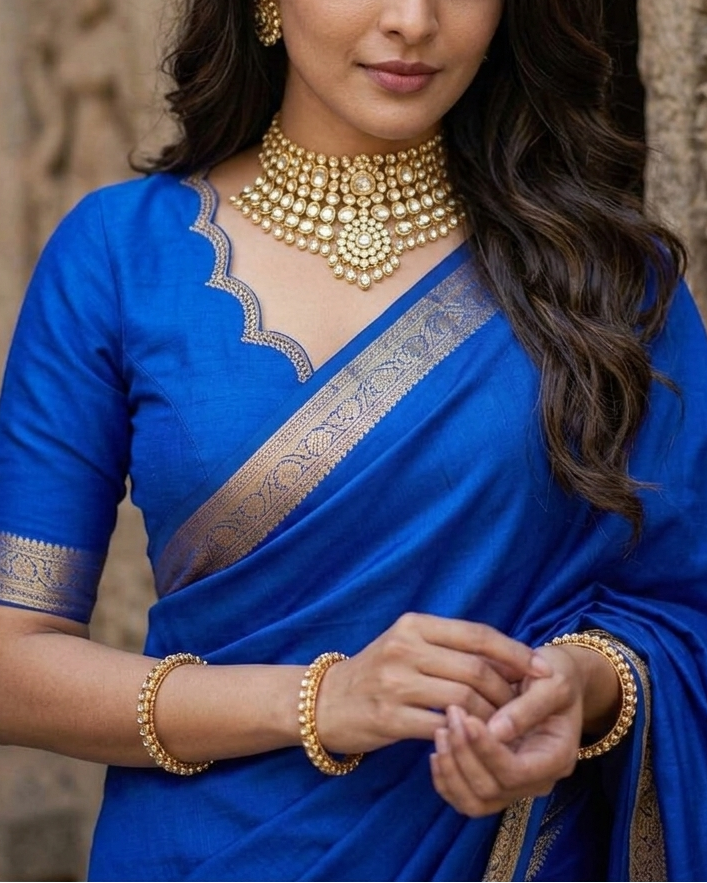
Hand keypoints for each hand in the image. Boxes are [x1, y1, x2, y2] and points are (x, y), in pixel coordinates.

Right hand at [315, 612, 551, 754]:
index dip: (515, 653)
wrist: (325, 701)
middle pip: (476, 669)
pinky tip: (474, 739)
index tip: (542, 669)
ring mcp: (395, 683)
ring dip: (492, 716)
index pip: (477, 635)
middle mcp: (405, 648)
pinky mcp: (389, 717)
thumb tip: (507, 658)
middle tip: (526, 707)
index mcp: (414, 625)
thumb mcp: (407, 644)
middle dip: (510, 691)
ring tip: (505, 727)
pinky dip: (465, 734)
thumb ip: (449, 646)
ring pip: (464, 700)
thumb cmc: (377, 671)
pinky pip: (442, 727)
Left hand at [429, 645, 585, 816]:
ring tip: (441, 731)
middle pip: (491, 790)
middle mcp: (537, 780)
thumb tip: (496, 731)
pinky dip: (445, 780)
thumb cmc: (554, 676)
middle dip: (464, 754)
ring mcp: (514, 786)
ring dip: (451, 769)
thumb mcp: (551, 683)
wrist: (549, 678)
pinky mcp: (494, 781)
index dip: (487, 750)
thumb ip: (527, 708)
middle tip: (452, 713)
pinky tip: (437, 751)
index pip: (516, 772)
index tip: (468, 718)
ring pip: (474, 802)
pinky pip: (464, 798)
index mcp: (556, 758)